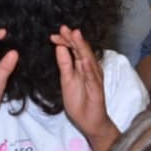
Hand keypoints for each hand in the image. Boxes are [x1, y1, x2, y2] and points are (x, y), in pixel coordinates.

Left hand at [51, 25, 109, 141]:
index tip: (53, 35)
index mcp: (82, 66)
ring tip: (75, 35)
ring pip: (88, 59)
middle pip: (81, 50)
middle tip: (64, 28)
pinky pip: (92, 78)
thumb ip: (64, 63)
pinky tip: (84, 60)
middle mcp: (90, 69)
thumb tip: (59, 46)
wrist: (90, 122)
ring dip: (82, 47)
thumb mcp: (66, 79)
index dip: (65, 41)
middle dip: (72, 38)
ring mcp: (94, 78)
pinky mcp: (96, 89)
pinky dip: (89, 68)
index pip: (74, 49)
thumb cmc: (80, 101)